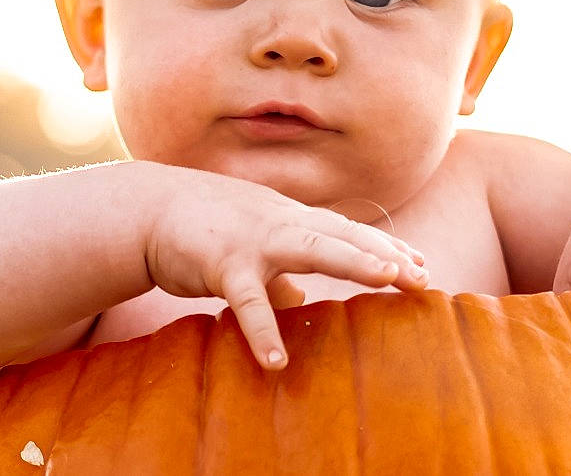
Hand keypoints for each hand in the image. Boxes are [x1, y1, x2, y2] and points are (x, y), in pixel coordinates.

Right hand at [141, 166, 427, 370]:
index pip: (348, 232)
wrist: (148, 209)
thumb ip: (279, 274)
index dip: (385, 248)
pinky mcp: (221, 263)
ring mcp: (254, 240)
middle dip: (386, 254)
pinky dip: (262, 330)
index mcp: (291, 219)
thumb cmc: (204, 227)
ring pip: (311, 248)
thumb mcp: (252, 243)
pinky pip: (246, 301)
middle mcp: (282, 223)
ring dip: (352, 261)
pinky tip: (277, 362)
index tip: (421, 264)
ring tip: (387, 280)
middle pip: (344, 235)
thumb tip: (301, 301)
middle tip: (423, 276)